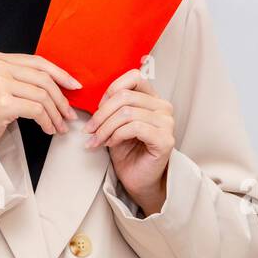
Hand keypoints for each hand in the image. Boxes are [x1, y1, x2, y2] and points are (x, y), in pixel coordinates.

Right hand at [0, 53, 81, 147]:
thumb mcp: (3, 85)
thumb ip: (25, 78)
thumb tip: (62, 83)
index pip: (38, 62)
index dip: (60, 73)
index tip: (74, 86)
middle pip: (43, 79)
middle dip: (61, 99)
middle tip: (69, 114)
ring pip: (42, 96)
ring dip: (55, 114)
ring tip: (59, 126)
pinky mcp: (3, 103)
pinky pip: (36, 110)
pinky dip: (47, 122)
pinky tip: (48, 129)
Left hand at [83, 69, 174, 215]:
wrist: (137, 179)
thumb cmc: (127, 151)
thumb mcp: (115, 122)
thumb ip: (112, 105)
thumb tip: (97, 98)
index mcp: (153, 99)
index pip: (134, 77)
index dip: (111, 90)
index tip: (98, 109)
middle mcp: (163, 108)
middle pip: (125, 96)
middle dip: (101, 114)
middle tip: (90, 130)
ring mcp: (167, 123)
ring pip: (127, 113)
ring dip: (105, 128)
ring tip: (97, 140)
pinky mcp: (165, 140)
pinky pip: (135, 127)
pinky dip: (116, 135)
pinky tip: (111, 144)